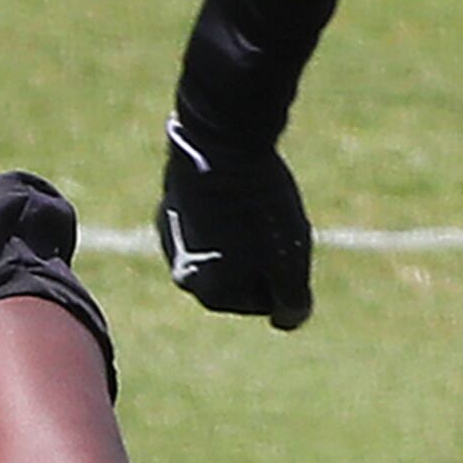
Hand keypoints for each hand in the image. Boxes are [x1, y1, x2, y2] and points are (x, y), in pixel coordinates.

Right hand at [159, 116, 313, 330]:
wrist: (221, 140)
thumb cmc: (260, 207)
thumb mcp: (290, 261)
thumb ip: (292, 303)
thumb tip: (285, 321)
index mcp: (209, 293)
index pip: (266, 299)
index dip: (283, 270)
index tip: (278, 241)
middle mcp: (182, 274)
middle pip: (242, 275)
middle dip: (260, 254)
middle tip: (267, 220)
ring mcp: (171, 239)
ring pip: (226, 247)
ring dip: (243, 231)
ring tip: (250, 201)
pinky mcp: (171, 206)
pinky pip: (209, 219)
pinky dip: (224, 208)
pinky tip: (229, 186)